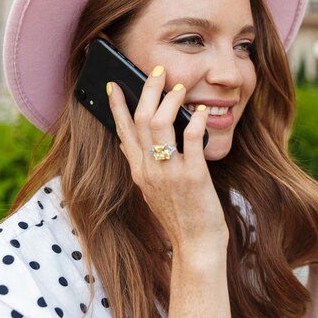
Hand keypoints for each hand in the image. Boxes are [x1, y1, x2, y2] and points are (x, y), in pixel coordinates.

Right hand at [107, 66, 227, 254]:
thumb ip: (139, 165)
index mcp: (138, 171)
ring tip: (180, 87)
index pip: (122, 131)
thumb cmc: (178, 216)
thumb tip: (125, 144)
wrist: (195, 245)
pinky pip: (191, 138)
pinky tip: (202, 110)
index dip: (117, 105)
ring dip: (170, 99)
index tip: (114, 84)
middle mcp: (149, 170)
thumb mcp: (150, 190)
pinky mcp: (193, 176)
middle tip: (157, 72)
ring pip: (160, 123)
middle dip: (148, 90)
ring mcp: (169, 173)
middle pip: (140, 120)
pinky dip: (196, 119)